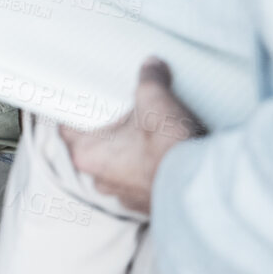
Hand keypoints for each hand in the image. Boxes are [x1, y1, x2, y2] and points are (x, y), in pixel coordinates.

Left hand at [59, 59, 202, 213]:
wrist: (204, 188)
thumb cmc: (169, 151)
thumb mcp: (155, 101)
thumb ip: (149, 80)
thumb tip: (151, 68)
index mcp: (87, 154)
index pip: (68, 127)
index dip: (79, 111)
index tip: (87, 100)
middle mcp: (100, 179)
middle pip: (95, 146)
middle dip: (110, 130)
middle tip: (126, 112)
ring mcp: (124, 196)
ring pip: (119, 166)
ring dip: (131, 152)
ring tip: (151, 134)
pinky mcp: (147, 205)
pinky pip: (142, 182)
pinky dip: (150, 169)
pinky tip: (165, 156)